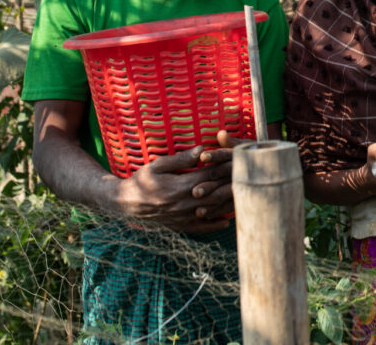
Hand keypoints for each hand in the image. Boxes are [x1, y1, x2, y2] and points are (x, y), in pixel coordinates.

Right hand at [112, 136, 237, 232]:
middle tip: (250, 177)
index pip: (210, 176)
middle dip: (232, 184)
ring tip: (246, 197)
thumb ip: (181, 158)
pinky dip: (215, 224)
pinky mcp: (180, 226)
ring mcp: (183, 217)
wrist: (125, 204)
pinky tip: (227, 221)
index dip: (226, 168)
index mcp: (181, 186)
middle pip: (215, 193)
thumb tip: (203, 149)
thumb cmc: (141, 180)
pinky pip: (201, 227)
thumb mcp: (158, 165)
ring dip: (228, 204)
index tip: (240, 161)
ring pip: (212, 211)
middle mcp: (185, 203)